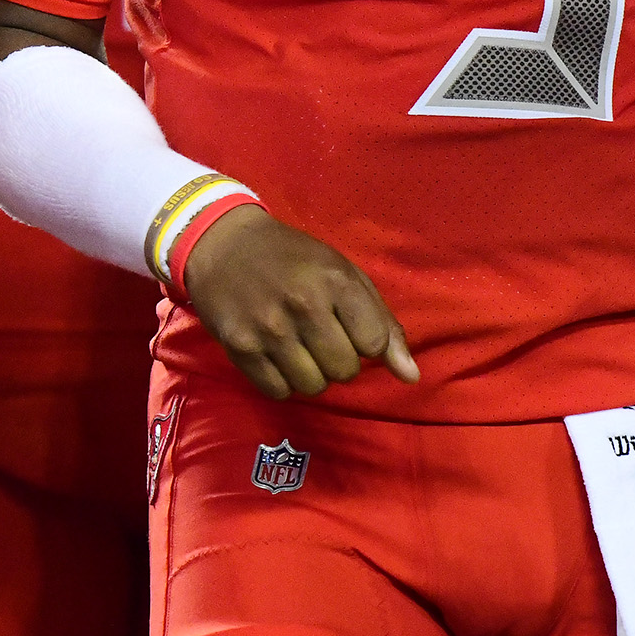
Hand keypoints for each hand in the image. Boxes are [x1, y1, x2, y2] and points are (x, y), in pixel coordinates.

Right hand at [181, 207, 418, 399]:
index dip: (365, 342)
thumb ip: (382, 323)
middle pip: (344, 371)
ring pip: (312, 386)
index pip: (374, 344)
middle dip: (338, 360)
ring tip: (296, 346)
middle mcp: (304, 305)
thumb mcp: (343, 274)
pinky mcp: (240, 347)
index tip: (347, 327)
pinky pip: (278, 391)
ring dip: (310, 373)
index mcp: (335, 281)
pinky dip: (282, 381)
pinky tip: (274, 354)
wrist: (223, 244)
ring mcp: (269, 328)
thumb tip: (411, 377)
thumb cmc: (293, 258)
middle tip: (319, 337)